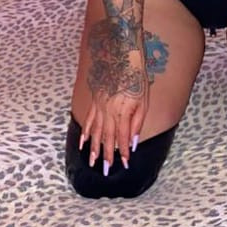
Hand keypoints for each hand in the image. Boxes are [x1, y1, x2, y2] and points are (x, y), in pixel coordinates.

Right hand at [81, 16, 149, 172]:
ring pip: (95, 132)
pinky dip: (85, 132)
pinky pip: (88, 120)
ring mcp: (99, 107)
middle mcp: (109, 112)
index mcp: (123, 112)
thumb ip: (138, 121)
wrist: (121, 55)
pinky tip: (83, 143)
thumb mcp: (144, 99)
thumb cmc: (137, 76)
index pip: (123, 137)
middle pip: (107, 138)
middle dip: (107, 155)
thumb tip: (134, 141)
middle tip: (105, 171)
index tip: (125, 164)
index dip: (124, 152)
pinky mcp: (94, 101)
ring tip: (92, 162)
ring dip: (94, 148)